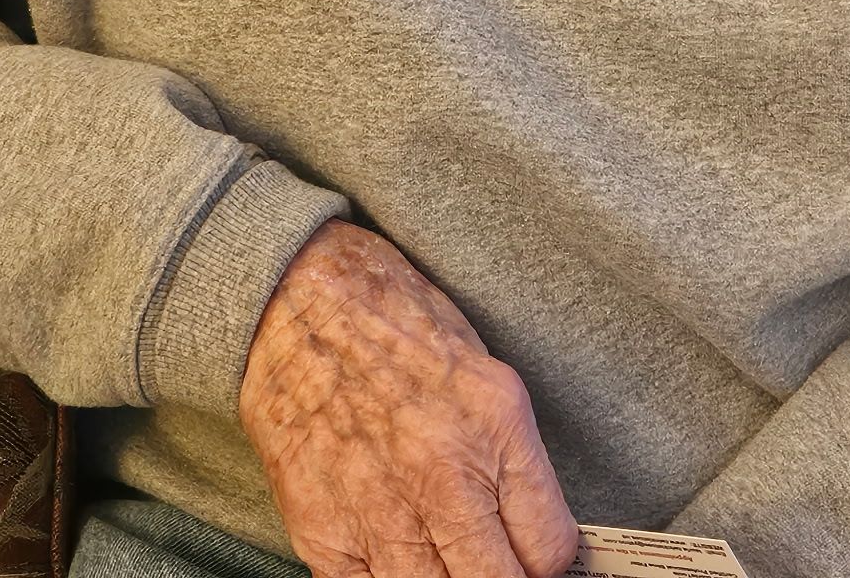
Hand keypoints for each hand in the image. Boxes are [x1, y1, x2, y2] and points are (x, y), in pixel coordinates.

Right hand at [238, 218, 579, 577]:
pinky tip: (397, 556)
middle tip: (489, 561)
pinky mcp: (326, 536)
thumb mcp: (480, 371)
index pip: (551, 549)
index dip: (548, 563)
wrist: (298, 298)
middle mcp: (444, 474)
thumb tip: (532, 534)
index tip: (533, 556)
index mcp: (494, 423)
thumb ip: (510, 457)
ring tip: (442, 557)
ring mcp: (382, 512)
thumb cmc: (392, 322)